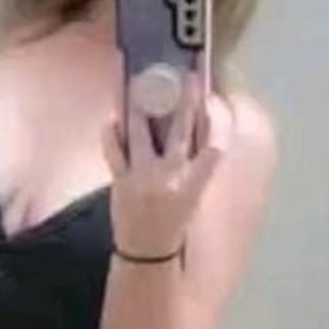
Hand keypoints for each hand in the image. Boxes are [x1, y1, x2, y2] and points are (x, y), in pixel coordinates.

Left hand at [104, 71, 232, 260]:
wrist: (146, 252)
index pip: (213, 149)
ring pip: (142, 134)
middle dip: (185, 101)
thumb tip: (198, 130)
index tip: (215, 100)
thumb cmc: (174, 223)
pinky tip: (112, 117)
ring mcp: (143, 178)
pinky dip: (111, 133)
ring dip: (141, 107)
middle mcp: (170, 178)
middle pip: (179, 131)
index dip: (217, 123)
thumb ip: (196, 166)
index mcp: (195, 185)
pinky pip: (114, 151)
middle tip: (186, 76)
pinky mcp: (121, 181)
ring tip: (140, 83)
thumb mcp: (195, 197)